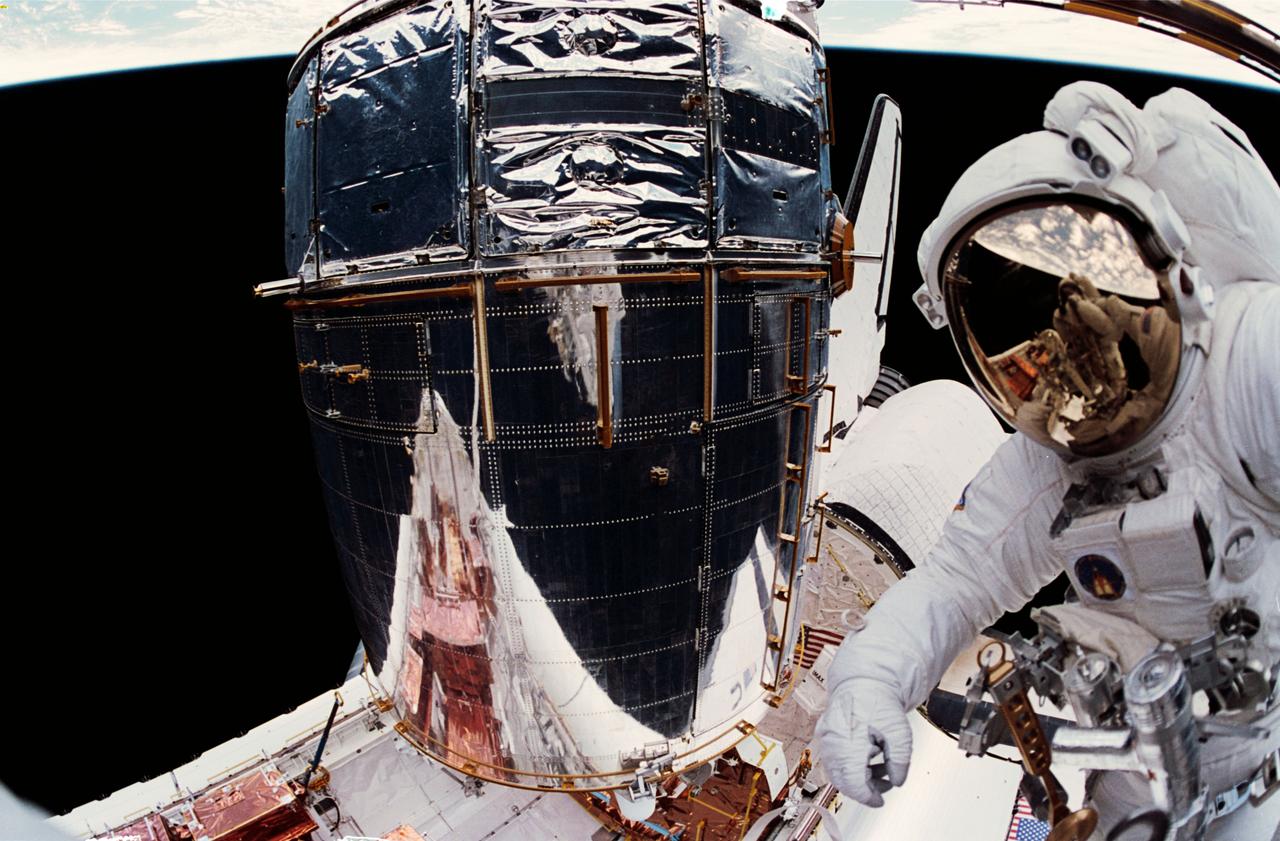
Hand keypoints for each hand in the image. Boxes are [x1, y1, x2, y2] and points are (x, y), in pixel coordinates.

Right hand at [815, 678, 912, 806]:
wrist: (864, 680)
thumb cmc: (879, 701)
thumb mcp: (900, 733)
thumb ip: (900, 761)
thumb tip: (896, 781)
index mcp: (848, 742)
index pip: (852, 782)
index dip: (867, 797)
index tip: (879, 801)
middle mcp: (832, 742)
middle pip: (842, 780)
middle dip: (863, 789)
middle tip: (882, 788)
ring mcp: (825, 738)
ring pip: (836, 771)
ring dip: (857, 777)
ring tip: (881, 770)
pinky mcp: (825, 734)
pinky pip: (832, 759)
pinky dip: (849, 766)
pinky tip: (868, 759)